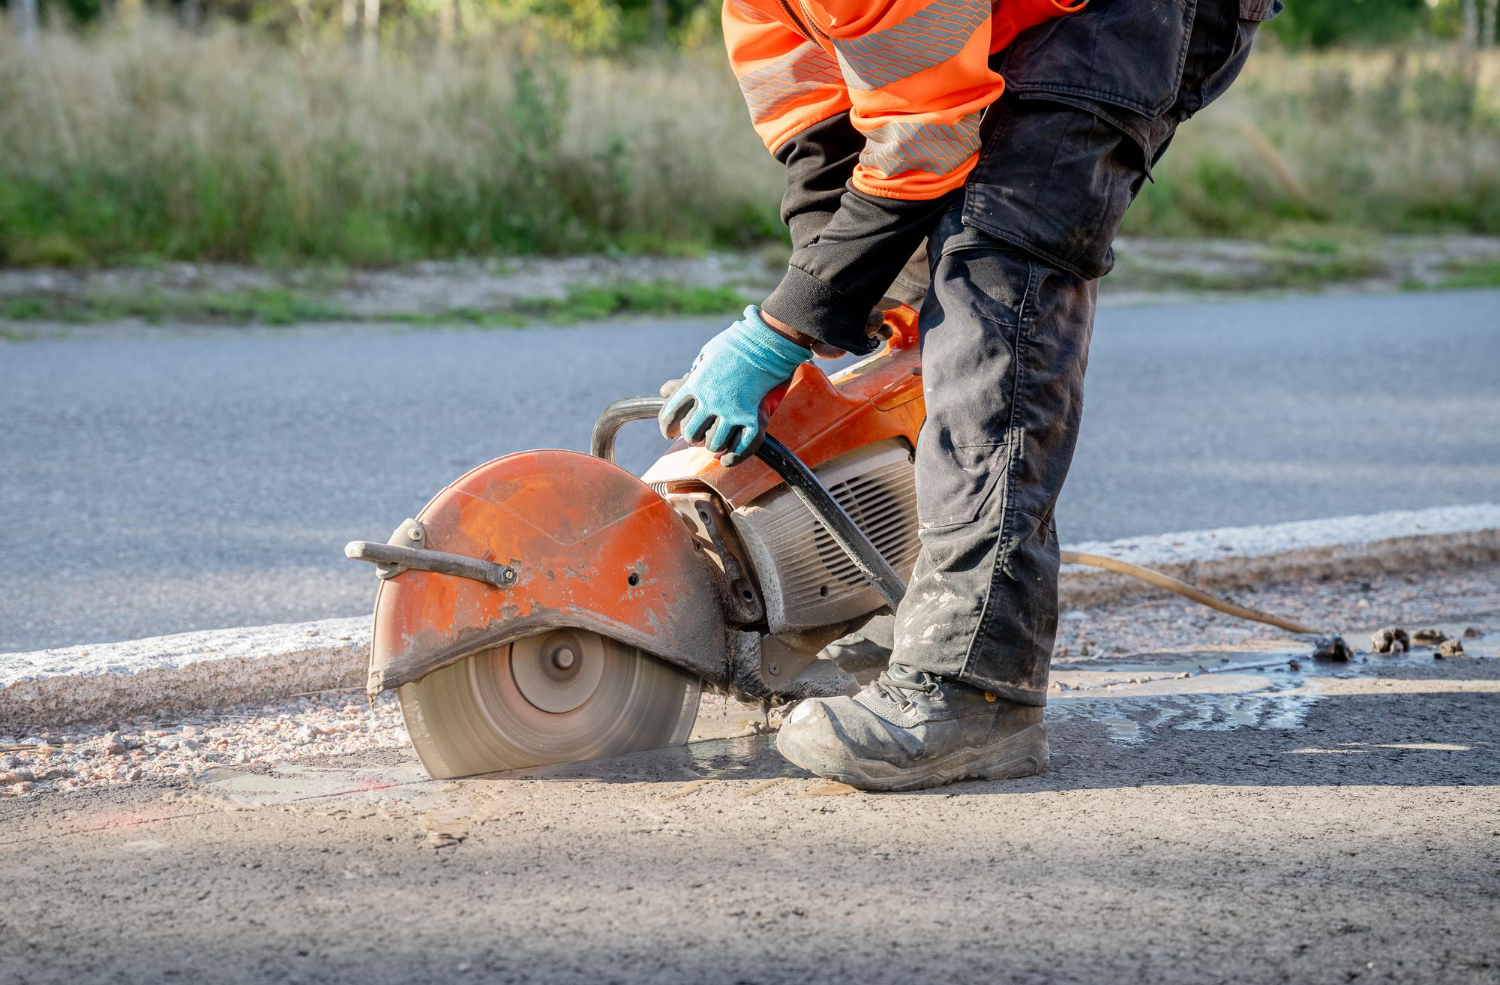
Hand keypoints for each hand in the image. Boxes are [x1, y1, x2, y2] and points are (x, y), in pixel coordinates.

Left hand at [658, 306, 811, 466]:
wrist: (766, 340)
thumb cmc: (735, 345)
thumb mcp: (705, 357)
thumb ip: (688, 378)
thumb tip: (665, 390)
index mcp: (695, 384)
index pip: (670, 414)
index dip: (667, 427)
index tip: (668, 433)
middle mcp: (710, 400)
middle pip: (691, 434)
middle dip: (693, 438)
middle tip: (698, 436)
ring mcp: (732, 410)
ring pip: (714, 444)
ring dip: (714, 445)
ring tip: (716, 442)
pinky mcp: (753, 417)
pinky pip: (741, 447)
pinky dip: (733, 457)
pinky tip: (727, 459)